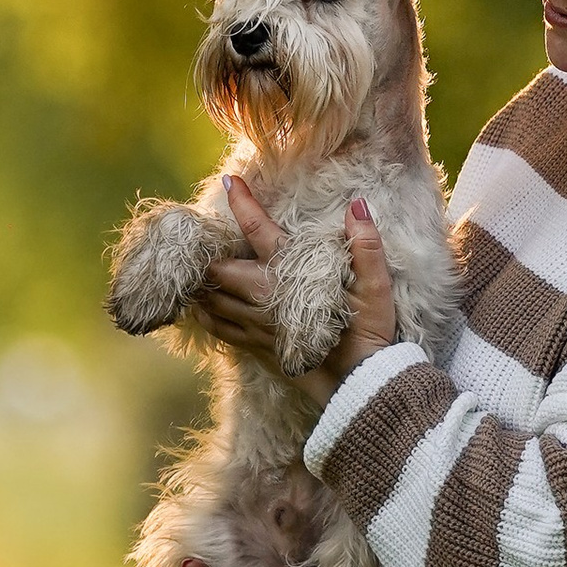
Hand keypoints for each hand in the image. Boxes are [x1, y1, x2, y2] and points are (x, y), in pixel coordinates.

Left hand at [192, 178, 399, 396]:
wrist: (359, 385)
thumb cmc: (369, 332)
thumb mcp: (377, 286)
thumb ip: (365, 244)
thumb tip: (357, 206)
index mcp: (289, 274)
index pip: (259, 229)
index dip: (242, 203)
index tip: (228, 181)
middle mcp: (264, 297)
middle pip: (217, 270)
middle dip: (204, 253)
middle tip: (196, 238)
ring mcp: (256, 325)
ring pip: (212, 300)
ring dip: (199, 284)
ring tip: (189, 270)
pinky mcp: (256, 348)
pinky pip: (220, 330)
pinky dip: (205, 316)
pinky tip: (199, 308)